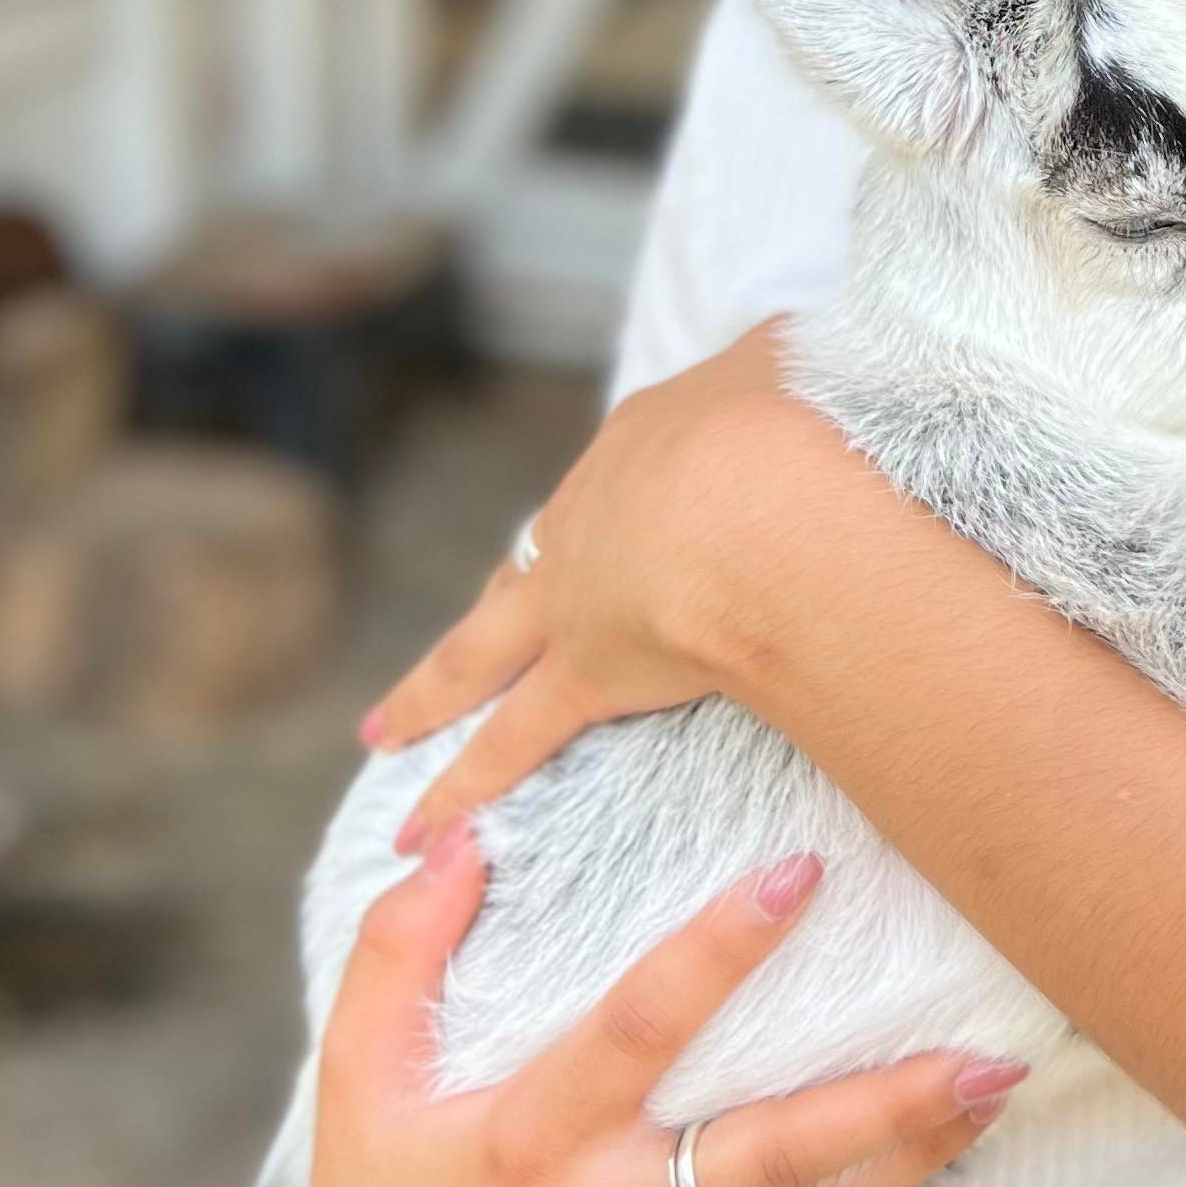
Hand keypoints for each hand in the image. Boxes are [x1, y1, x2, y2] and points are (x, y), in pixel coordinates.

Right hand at [276, 819, 1024, 1186]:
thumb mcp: (354, 1073)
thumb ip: (401, 951)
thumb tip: (466, 839)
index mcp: (528, 1135)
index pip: (639, 1029)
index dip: (719, 954)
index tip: (799, 875)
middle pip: (764, 1148)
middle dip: (878, 1096)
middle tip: (976, 1043)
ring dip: (910, 1148)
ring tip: (996, 1084)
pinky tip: (946, 1144)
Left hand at [369, 327, 894, 844]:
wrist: (770, 491)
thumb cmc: (802, 420)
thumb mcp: (797, 362)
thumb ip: (791, 367)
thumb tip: (798, 363)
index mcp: (643, 440)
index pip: (625, 478)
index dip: (623, 505)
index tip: (636, 521)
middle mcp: (587, 518)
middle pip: (522, 567)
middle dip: (489, 604)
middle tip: (457, 625)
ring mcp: (573, 597)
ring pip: (480, 650)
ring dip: (430, 694)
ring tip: (383, 733)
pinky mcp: (586, 673)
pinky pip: (512, 740)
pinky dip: (463, 784)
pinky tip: (419, 824)